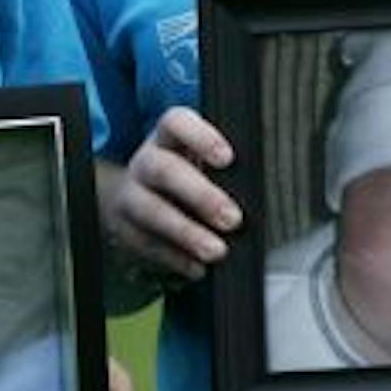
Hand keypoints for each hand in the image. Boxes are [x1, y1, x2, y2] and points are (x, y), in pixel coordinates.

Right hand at [102, 106, 240, 283]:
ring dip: (185, 232)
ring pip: (150, 209)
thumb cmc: (184, 177)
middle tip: (233, 219)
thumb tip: (266, 187)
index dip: (199, 137)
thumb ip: (225, 169)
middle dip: (199, 195)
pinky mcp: (124, 228)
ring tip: (217, 251)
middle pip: (163, 169)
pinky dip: (173, 258)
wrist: (132, 197)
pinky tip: (197, 268)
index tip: (227, 158)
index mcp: (167, 139)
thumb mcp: (198, 161)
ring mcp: (130, 195)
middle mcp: (145, 162)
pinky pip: (145, 243)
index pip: (176, 123)